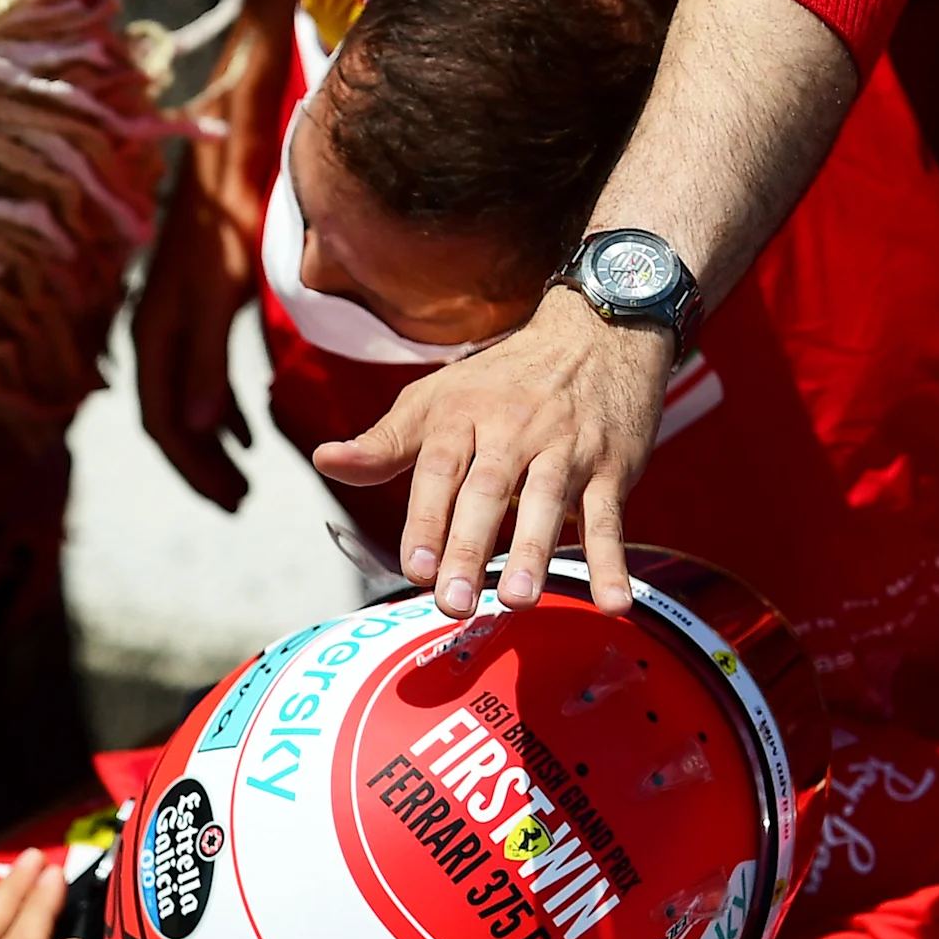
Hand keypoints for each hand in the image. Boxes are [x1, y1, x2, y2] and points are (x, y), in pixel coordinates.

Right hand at [134, 160, 261, 508]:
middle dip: (202, 467)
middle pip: (170, 422)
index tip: (230, 500)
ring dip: (213, 446)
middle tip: (239, 503)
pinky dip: (223, 412)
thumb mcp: (218, 297)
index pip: (162, 422)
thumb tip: (194, 429)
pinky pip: (202, 380)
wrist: (227, 169)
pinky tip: (247, 435)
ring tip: (244, 482)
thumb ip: (207, 362)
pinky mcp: (197, 316)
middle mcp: (156, 338)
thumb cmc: (224, 227)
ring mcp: (175, 327)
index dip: (193, 466)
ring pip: (187, 404)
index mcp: (154, 338)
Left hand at [314, 287, 665, 616]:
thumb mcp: (438, 400)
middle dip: (468, 547)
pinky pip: (609, 519)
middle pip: (488, 490)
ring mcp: (566, 450)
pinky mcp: (611, 469)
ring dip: (532, 553)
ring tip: (516, 600)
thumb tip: (326, 462)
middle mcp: (514, 430)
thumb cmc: (504, 381)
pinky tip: (611, 603)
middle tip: (453, 602)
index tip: (414, 568)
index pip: (439, 469)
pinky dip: (611, 563)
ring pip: (547, 502)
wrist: (596, 335)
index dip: (425, 519)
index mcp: (464, 414)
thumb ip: (386, 443)